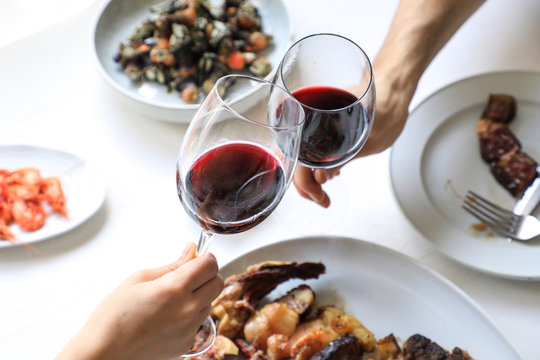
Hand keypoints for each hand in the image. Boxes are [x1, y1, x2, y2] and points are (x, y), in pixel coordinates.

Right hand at [56, 242, 223, 359]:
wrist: (103, 353)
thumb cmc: (112, 316)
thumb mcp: (139, 279)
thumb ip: (171, 265)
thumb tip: (191, 251)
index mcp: (174, 288)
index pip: (210, 265)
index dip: (206, 257)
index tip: (197, 257)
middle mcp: (187, 310)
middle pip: (217, 283)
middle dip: (207, 274)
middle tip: (188, 274)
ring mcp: (189, 329)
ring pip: (209, 303)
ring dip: (199, 295)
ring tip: (171, 298)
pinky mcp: (187, 344)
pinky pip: (198, 322)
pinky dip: (190, 315)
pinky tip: (168, 316)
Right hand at [292, 58, 414, 207]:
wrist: (394, 83)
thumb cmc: (387, 101)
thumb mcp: (370, 139)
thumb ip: (343, 158)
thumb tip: (321, 178)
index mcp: (315, 117)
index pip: (296, 158)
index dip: (305, 184)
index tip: (320, 198)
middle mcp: (309, 117)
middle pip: (293, 157)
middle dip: (305, 184)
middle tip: (322, 199)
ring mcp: (314, 120)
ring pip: (299, 153)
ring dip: (309, 176)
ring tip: (324, 190)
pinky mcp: (322, 123)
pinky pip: (309, 145)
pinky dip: (315, 163)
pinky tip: (327, 172)